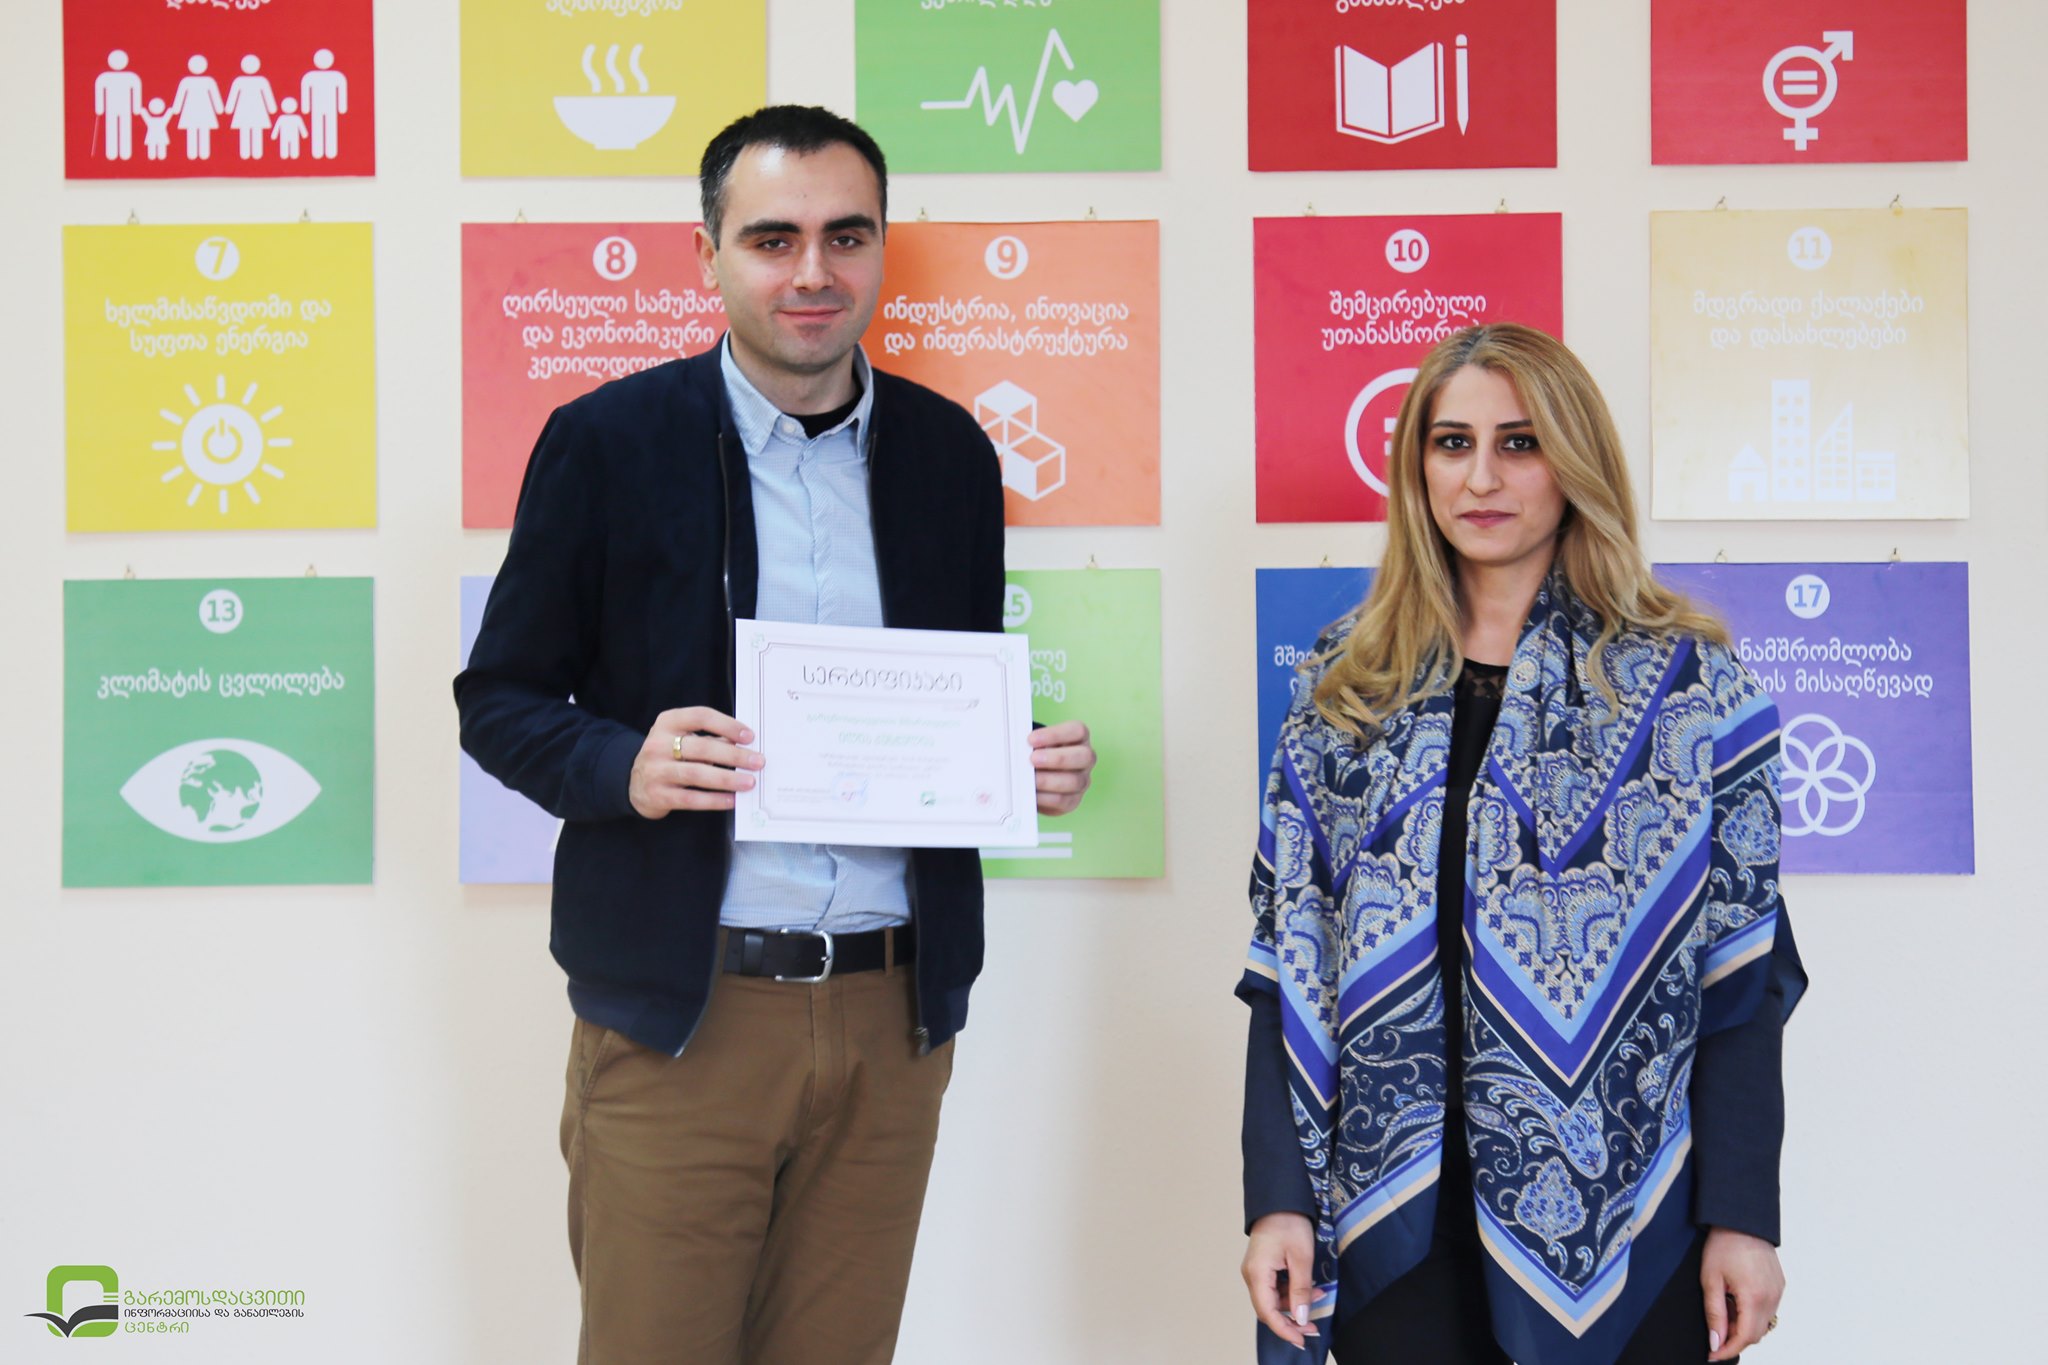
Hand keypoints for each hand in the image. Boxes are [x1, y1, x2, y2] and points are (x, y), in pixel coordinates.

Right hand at [628, 706, 762, 818]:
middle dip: (734, 755)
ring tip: (749, 782)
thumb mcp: (682, 739)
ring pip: (697, 773)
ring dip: (727, 778)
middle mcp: (658, 744)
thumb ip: (710, 739)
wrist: (634, 784)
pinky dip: (714, 800)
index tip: (749, 736)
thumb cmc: (668, 757)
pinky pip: (691, 798)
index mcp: (668, 723)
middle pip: (702, 748)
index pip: (700, 716)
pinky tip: (732, 800)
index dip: (727, 725)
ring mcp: (656, 770)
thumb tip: (746, 745)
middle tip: (758, 762)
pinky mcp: (658, 795)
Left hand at [1028, 720, 1094, 815]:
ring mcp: (1082, 780)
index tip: (1031, 739)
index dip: (1055, 734)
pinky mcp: (1073, 800)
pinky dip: (1045, 798)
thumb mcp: (1038, 745)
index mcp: (1079, 738)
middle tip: (1033, 759)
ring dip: (1049, 780)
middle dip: (1057, 758)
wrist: (1040, 776)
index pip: (1077, 731)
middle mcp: (1085, 759)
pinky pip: (1063, 801)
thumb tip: (1017, 750)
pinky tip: (1032, 793)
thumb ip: (1031, 745)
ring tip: (1031, 779)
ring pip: (1074, 781)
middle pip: (1084, 756)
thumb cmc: (1039, 753)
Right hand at [1242, 1212, 1318, 1349]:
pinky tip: (1308, 1287)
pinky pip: (1274, 1288)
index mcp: (1257, 1273)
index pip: (1267, 1313)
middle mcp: (1251, 1275)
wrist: (1280, 1200)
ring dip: (1294, 1303)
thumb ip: (1300, 1290)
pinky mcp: (1262, 1267)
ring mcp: (1255, 1271)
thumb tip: (1301, 1318)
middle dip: (1292, 1319)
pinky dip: (1291, 1292)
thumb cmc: (1289, 1222)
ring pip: (1272, 1299)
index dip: (1285, 1329)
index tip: (1302, 1339)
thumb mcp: (1301, 1258)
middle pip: (1268, 1309)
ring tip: (1318, 1295)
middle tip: (1314, 1326)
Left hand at [1702, 1227, 1783, 1359]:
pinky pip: (1768, 1310)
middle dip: (1734, 1340)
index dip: (1728, 1350)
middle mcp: (1772, 1298)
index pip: (1745, 1337)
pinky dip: (1752, 1314)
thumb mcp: (1711, 1280)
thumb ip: (1714, 1314)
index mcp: (1754, 1297)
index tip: (1712, 1356)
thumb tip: (1715, 1343)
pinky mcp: (1780, 1286)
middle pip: (1756, 1334)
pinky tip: (1736, 1301)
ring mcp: (1779, 1292)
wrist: (1742, 1220)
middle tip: (1714, 1333)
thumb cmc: (1723, 1246)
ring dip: (1744, 1326)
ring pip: (1763, 1324)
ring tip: (1724, 1310)